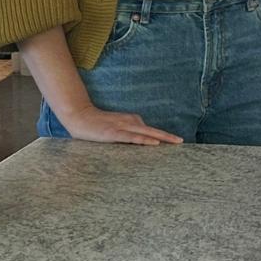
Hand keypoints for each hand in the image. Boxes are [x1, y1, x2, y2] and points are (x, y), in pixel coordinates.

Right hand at [56, 106, 181, 145]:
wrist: (78, 116)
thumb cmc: (96, 124)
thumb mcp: (115, 127)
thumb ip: (128, 131)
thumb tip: (139, 140)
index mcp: (131, 120)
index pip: (151, 130)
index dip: (164, 135)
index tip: (176, 141)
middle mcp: (129, 122)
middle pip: (152, 130)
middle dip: (167, 137)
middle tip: (181, 142)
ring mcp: (121, 127)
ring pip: (146, 133)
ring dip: (160, 138)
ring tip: (174, 143)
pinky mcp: (113, 133)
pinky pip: (132, 137)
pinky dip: (144, 140)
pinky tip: (153, 143)